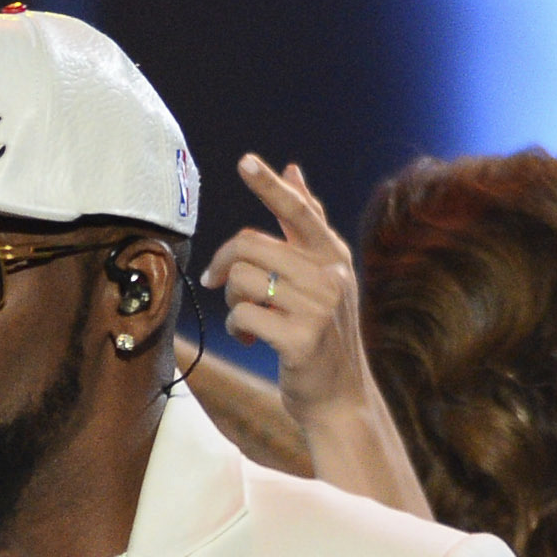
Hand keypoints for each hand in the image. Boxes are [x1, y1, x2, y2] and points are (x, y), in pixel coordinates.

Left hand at [198, 155, 427, 516]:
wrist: (340, 395)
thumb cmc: (322, 333)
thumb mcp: (323, 276)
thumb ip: (306, 227)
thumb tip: (293, 171)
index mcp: (333, 254)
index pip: (298, 211)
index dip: (269, 186)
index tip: (245, 161)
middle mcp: (331, 274)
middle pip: (250, 244)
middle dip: (224, 264)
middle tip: (217, 282)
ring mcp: (318, 306)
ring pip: (241, 280)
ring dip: (231, 300)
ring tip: (248, 316)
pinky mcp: (300, 338)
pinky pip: (242, 315)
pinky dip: (236, 326)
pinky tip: (251, 337)